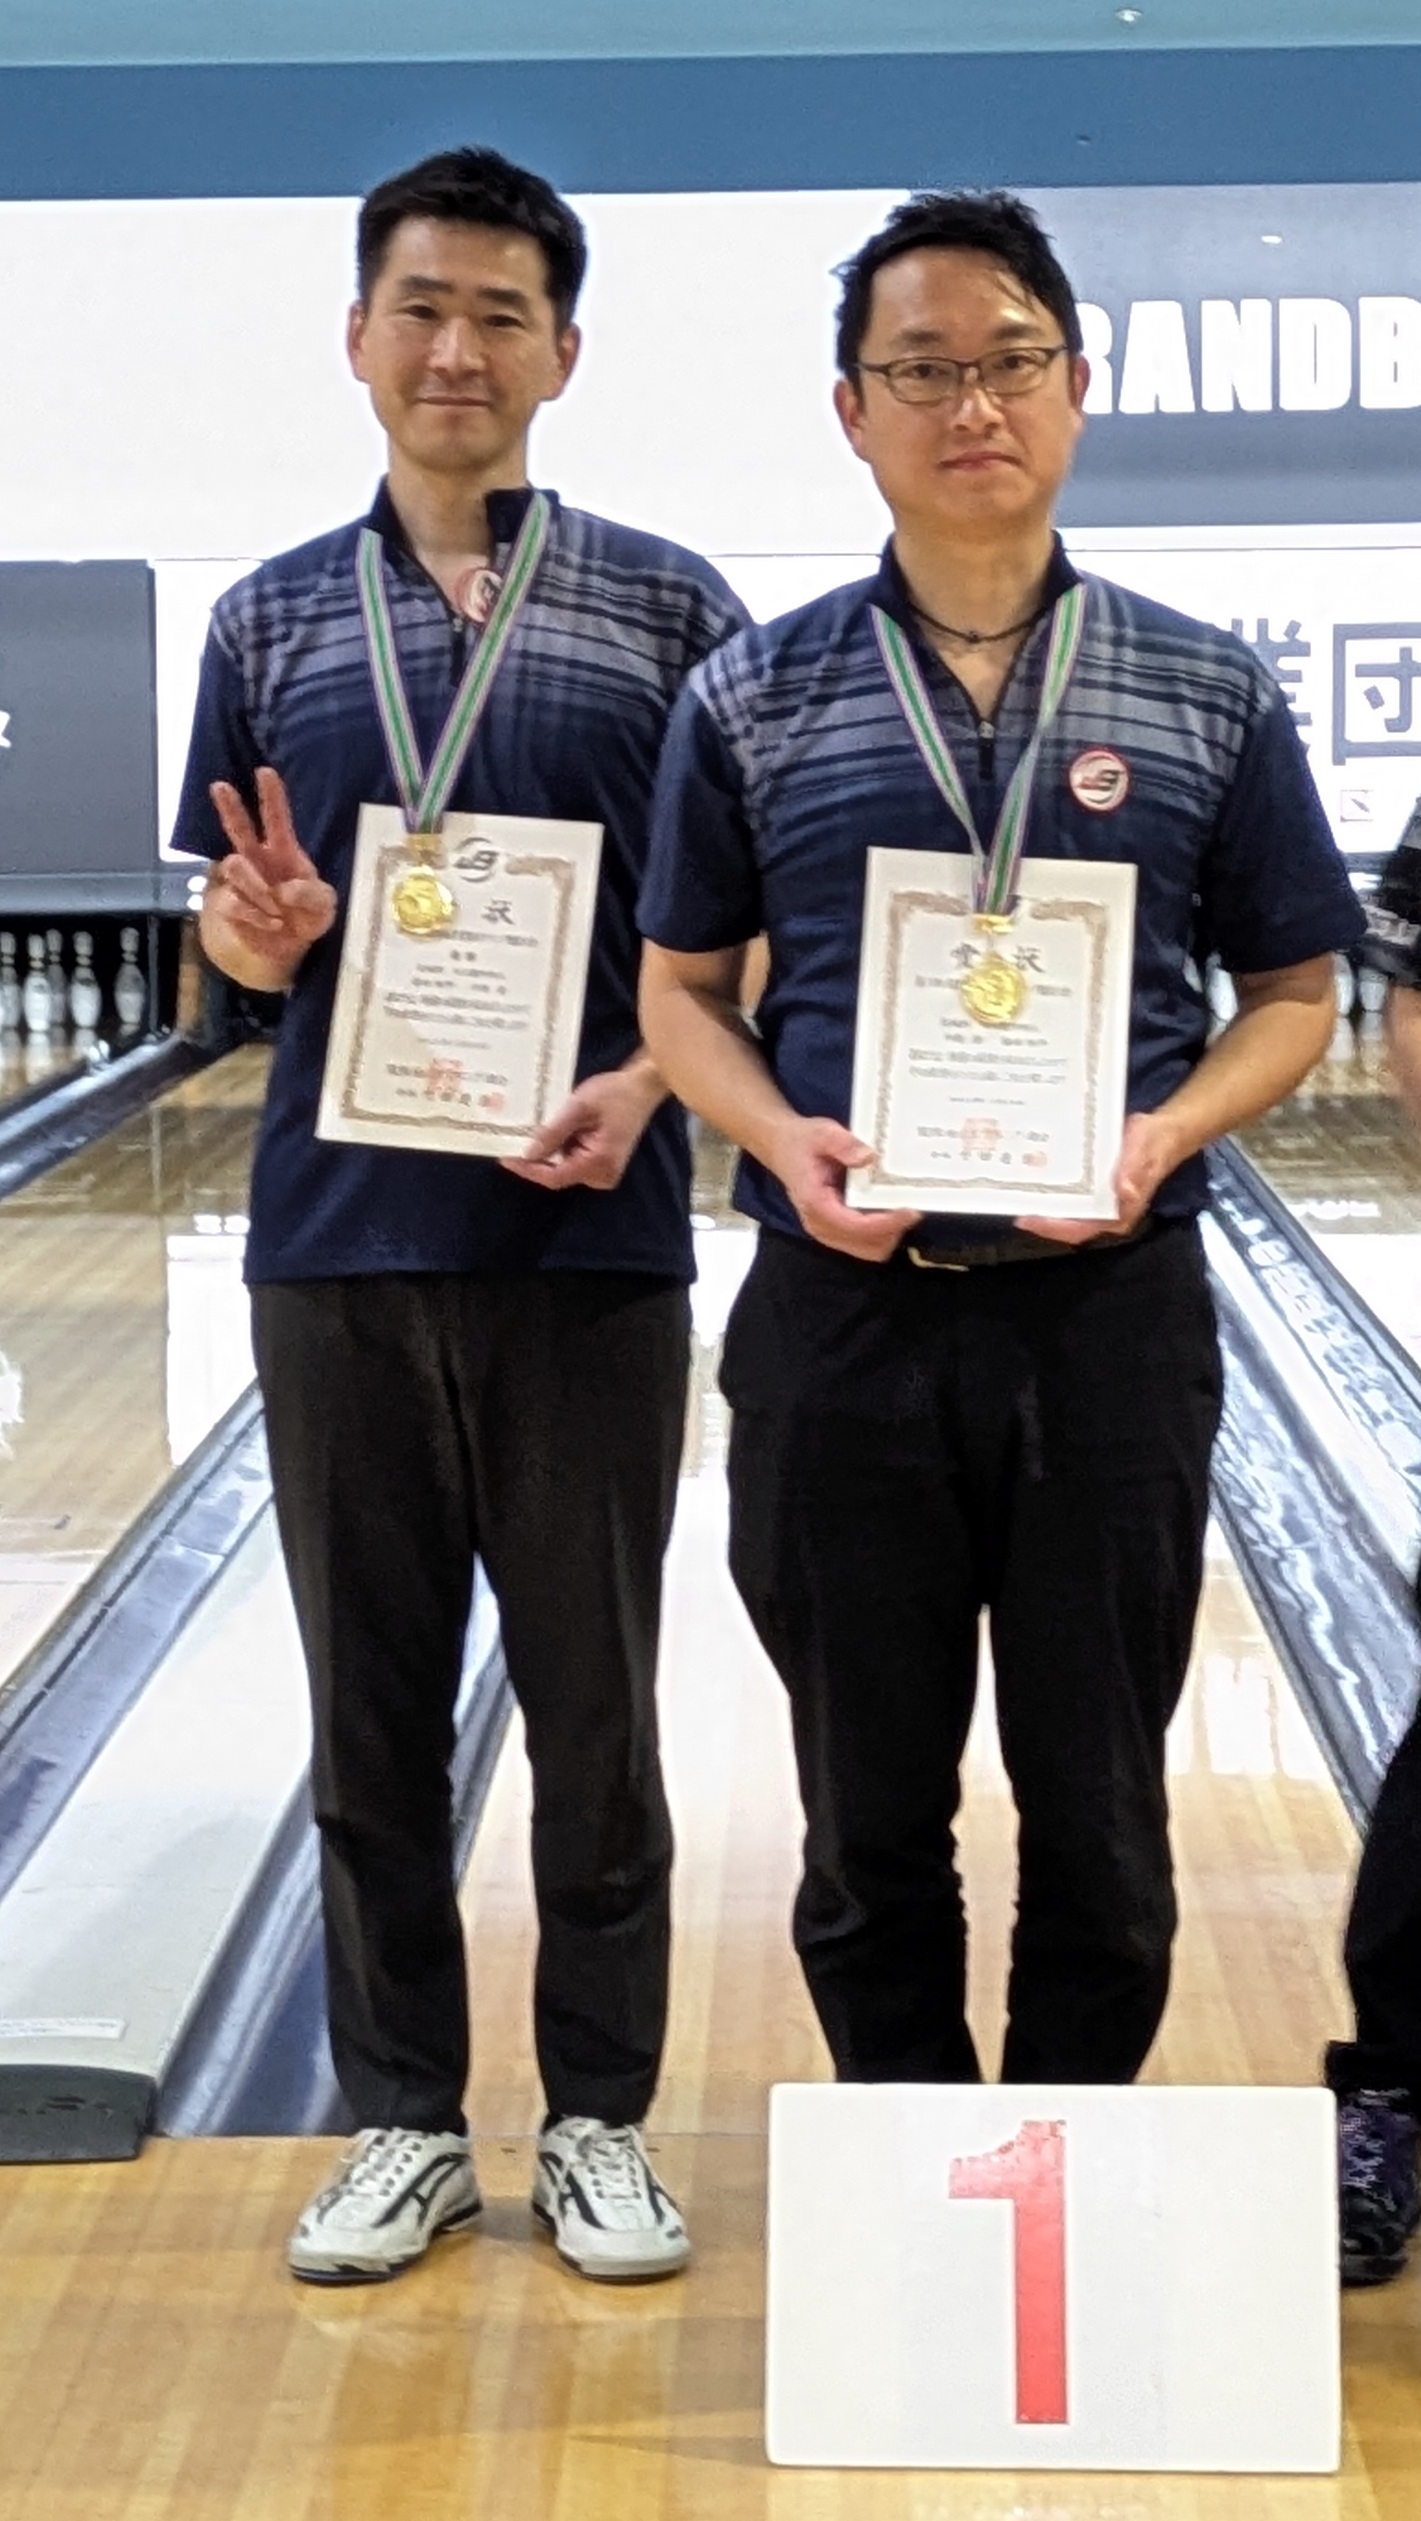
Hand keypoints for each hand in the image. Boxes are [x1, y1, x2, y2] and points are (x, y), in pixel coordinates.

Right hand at [207, 767, 336, 976]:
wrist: (289, 947)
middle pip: (239, 829)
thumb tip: (283, 890)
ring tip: (277, 909)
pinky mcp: (228, 903)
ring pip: (234, 866)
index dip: (271, 797)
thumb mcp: (325, 906)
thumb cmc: (308, 915)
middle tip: (219, 786)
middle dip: (229, 808)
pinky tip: (273, 923)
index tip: (265, 772)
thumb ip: (312, 895)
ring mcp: (241, 881)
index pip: (277, 820)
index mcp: (283, 853)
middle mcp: (258, 860)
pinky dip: (256, 915)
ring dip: (257, 887)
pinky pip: (233, 901)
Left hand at [500, 1063, 664, 1190]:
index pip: (554, 1177)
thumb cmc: (615, 1093)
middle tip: (508, 1141)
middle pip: (556, 1174)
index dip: (527, 1169)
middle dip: (533, 1159)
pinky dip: (556, 1147)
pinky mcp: (599, 1162)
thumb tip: (527, 1153)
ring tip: (521, 1134)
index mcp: (599, 1164)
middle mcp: (601, 1175)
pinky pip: (571, 1160)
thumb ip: (553, 1132)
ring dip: (544, 1151)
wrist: (641, 1086)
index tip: (504, 1156)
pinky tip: (544, 1132)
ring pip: (562, 1167)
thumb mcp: (580, 1107)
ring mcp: (602, 1171)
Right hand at [768, 1115, 920, 1262]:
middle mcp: (820, 1225)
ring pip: (868, 1250)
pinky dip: (882, 1234)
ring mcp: (827, 1231)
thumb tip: (869, 1157)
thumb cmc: (802, 1140)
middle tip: (911, 1208)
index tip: (910, 1211)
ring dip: (889, 1235)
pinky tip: (890, 1212)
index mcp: (816, 1203)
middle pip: (866, 1246)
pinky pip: (864, 1244)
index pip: (855, 1226)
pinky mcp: (835, 1230)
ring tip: (903, 1210)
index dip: (886, 1223)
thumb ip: (844, 1144)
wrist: (782, 1147)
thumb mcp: (822, 1133)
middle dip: (892, 1232)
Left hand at [1015, 1109, 1184, 1245]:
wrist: (1162, 1131)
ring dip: (1039, 1201)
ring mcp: (1096, 1200)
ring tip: (1011, 1188)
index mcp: (1118, 1214)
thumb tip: (1123, 1191)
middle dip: (1037, 1216)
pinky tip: (1029, 1172)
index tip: (1027, 1218)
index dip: (1052, 1228)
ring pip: (1062, 1209)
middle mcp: (1104, 1213)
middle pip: (1064, 1223)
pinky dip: (1047, 1186)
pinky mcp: (1091, 1186)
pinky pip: (1065, 1192)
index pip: (1079, 1230)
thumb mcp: (1145, 1153)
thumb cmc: (1155, 1144)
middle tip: (1008, 1201)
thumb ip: (1134, 1171)